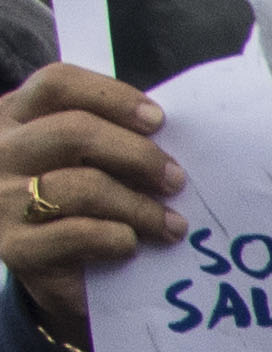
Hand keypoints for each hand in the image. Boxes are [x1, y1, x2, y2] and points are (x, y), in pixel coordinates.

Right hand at [1, 68, 186, 347]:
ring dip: (141, 207)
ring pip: (83, 187)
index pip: (57, 85)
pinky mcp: (16, 249)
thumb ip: (108, 138)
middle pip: (76, 132)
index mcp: (15, 117)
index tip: (158, 121)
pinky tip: (131, 245)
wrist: (39, 266)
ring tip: (170, 225)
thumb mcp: (78, 158)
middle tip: (175, 180)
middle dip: (139, 156)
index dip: (114, 97)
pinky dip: (118, 238)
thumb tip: (168, 141)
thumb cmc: (70, 202)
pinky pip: (81, 234)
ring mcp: (2, 199)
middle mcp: (1, 151)